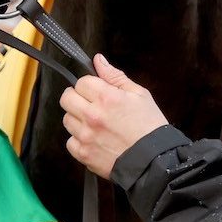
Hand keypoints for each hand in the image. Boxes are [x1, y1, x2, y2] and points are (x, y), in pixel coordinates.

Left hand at [59, 55, 169, 178]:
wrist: (154, 161)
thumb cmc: (150, 127)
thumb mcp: (139, 95)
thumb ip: (115, 76)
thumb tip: (98, 60)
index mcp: (107, 97)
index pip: (81, 82)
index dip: (89, 85)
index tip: (97, 92)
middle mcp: (93, 115)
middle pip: (66, 98)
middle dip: (77, 98)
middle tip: (90, 105)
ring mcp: (86, 136)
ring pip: (67, 119)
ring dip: (78, 119)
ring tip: (95, 124)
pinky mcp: (84, 154)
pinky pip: (70, 142)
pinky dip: (79, 140)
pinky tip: (94, 140)